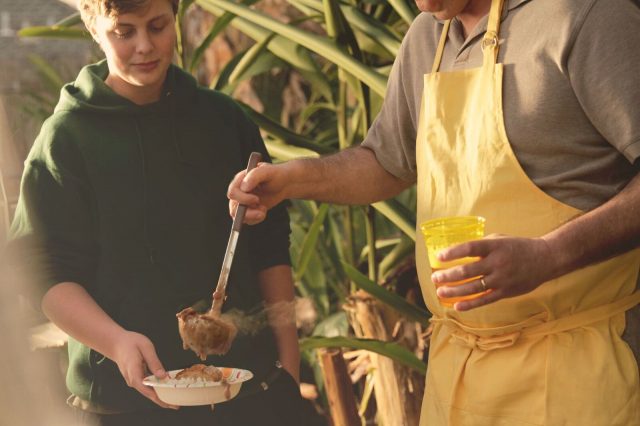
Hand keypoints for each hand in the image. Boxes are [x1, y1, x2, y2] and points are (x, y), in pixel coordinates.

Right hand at [110, 331, 178, 409]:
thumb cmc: (130, 342)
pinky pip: (146, 386)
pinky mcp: (135, 379)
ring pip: (148, 391)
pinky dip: (156, 389)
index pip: (147, 390)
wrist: (116, 343)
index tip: (170, 403)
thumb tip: (163, 376)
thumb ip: (154, 362)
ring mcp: (133, 381)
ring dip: (160, 396)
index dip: (159, 398)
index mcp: (134, 373)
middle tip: (176, 405)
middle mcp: (132, 380)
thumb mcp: (146, 347)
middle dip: (162, 400)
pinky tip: (165, 389)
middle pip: (148, 394)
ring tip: (174, 400)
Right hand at [227, 162, 289, 224]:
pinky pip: (246, 220)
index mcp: (239, 180)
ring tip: (263, 211)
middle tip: (263, 207)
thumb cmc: (275, 175)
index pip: (232, 193)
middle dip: (248, 211)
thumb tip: (244, 188)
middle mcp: (238, 191)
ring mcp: (242, 202)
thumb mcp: (267, 171)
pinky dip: (256, 219)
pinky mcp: (248, 210)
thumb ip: (254, 176)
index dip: (243, 198)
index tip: (257, 199)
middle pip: (233, 207)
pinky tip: (263, 212)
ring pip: (238, 216)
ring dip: (252, 216)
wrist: (283, 184)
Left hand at [431, 235, 558, 310]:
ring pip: (473, 287)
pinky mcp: (506, 292)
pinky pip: (485, 300)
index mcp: (494, 246)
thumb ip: (480, 246)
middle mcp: (497, 263)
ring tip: (440, 291)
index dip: (453, 252)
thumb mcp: (499, 239)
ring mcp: (502, 279)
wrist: (545, 259)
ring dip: (454, 291)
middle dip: (448, 275)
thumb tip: (457, 252)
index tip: (439, 257)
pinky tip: (456, 305)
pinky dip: (470, 304)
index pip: (470, 248)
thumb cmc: (517, 247)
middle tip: (435, 278)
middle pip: (468, 271)